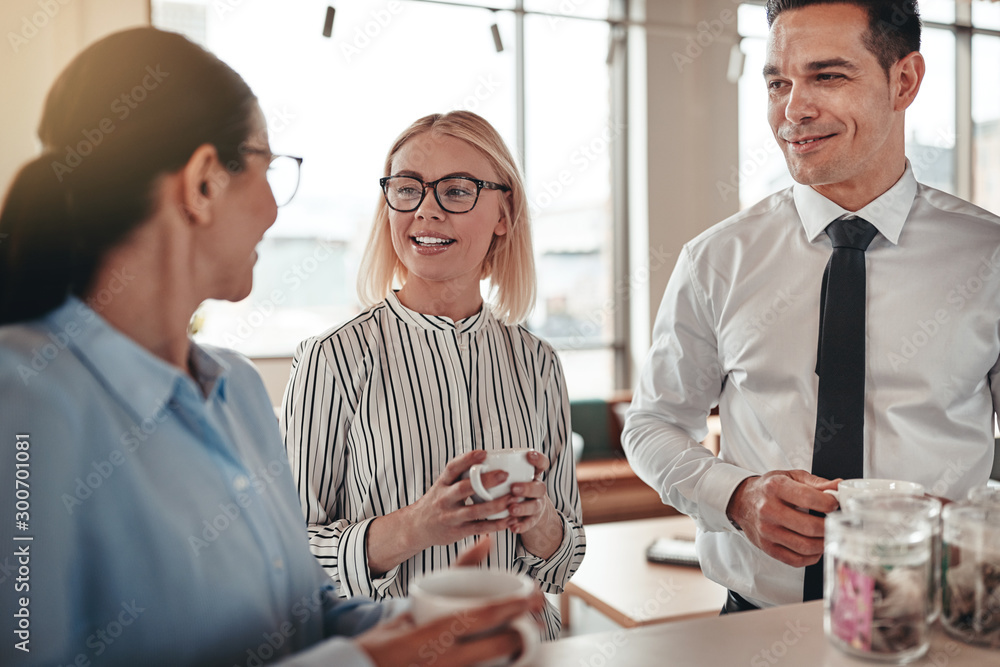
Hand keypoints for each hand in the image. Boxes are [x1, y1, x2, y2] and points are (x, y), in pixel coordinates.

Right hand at [356, 536, 544, 666]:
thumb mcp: (419, 600)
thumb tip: (486, 541)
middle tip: (538, 621)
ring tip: (526, 638)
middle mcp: (443, 659)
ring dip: (514, 652)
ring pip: (493, 664)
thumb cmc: (395, 633)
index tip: (533, 598)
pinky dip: (497, 664)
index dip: (510, 608)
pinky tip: (509, 656)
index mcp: (431, 632)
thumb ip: (457, 573)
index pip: (480, 618)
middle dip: (523, 634)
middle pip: (496, 647)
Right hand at [366, 451, 513, 574]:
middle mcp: (444, 499)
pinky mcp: (457, 532)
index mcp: (442, 484)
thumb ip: (460, 476)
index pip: (452, 468)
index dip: (467, 459)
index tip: (484, 453)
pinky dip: (496, 525)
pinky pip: (479, 528)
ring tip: (514, 499)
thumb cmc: (437, 502)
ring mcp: (451, 516)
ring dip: (496, 505)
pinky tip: (509, 520)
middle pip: (464, 488)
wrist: (417, 527)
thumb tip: (486, 458)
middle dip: (486, 481)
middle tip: (505, 474)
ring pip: (475, 510)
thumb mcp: (442, 485)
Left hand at [508, 451, 562, 559]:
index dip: (538, 459)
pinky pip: (529, 523)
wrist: (526, 511)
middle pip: (539, 487)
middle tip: (513, 488)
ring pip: (535, 506)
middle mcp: (537, 488)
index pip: (541, 463)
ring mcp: (536, 504)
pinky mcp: (532, 520)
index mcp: (531, 474)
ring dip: (524, 507)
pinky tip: (513, 527)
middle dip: (527, 487)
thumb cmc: (509, 487)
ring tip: (512, 509)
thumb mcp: (508, 476)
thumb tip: (475, 461)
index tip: (528, 456)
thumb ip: (498, 469)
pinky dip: (521, 525)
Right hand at [726, 469, 839, 567]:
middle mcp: (768, 509)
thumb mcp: (791, 477)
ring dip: (823, 543)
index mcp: (775, 487)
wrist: (742, 501)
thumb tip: (839, 486)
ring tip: (827, 535)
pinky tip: (815, 547)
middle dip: (830, 527)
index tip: (835, 504)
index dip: (829, 503)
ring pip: (805, 547)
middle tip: (836, 523)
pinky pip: (796, 560)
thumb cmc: (770, 488)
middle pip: (809, 527)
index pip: (809, 498)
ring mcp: (766, 531)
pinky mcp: (767, 547)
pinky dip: (811, 557)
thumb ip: (816, 483)